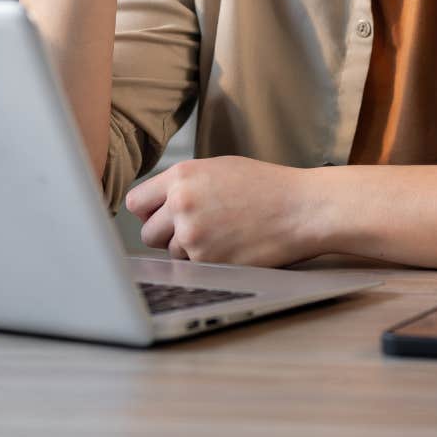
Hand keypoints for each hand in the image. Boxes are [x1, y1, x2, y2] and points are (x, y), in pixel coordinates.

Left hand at [124, 156, 326, 267]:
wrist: (301, 209)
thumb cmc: (267, 187)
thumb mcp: (219, 169)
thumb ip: (183, 184)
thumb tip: (157, 204)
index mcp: (182, 176)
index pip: (136, 202)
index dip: (149, 212)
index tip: (160, 216)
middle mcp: (181, 204)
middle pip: (147, 233)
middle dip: (165, 234)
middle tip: (195, 229)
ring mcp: (192, 235)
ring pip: (170, 253)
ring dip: (189, 249)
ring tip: (222, 235)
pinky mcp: (207, 262)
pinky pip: (191, 267)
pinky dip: (207, 262)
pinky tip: (231, 247)